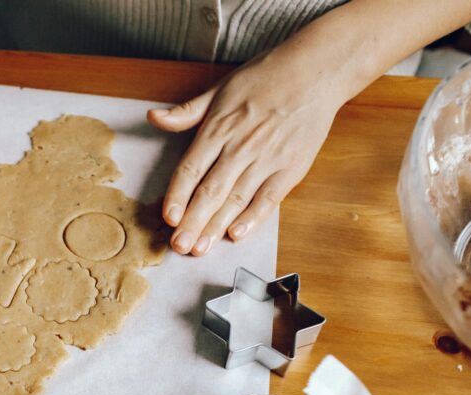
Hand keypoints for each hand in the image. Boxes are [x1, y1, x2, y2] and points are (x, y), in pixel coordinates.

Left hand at [148, 49, 342, 255]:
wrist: (316, 70)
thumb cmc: (266, 78)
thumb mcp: (220, 89)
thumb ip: (187, 111)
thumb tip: (154, 117)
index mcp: (219, 128)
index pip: (191, 169)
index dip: (177, 195)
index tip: (167, 218)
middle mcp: (241, 146)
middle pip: (210, 191)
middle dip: (192, 221)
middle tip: (177, 246)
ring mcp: (267, 158)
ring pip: (236, 199)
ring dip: (216, 227)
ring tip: (199, 249)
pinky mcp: (291, 167)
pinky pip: (268, 198)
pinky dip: (252, 218)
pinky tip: (236, 235)